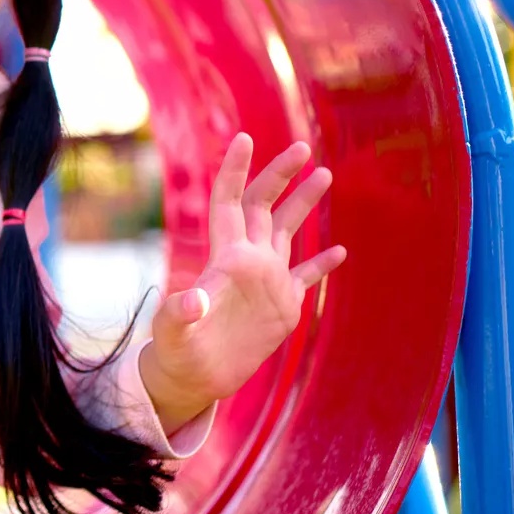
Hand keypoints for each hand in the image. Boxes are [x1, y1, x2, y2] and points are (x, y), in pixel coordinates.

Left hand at [140, 135, 346, 426]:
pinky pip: (306, 276)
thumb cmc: (177, 350)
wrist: (196, 376)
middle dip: (279, 174)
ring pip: (288, 230)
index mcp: (225, 258)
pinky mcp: (283, 305)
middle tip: (301, 146)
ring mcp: (267, 280)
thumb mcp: (173, 330)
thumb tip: (192, 300)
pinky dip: (323, 264)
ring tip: (324, 174)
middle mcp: (248, 260)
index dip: (234, 170)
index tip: (243, 137)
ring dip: (304, 203)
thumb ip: (180, 312)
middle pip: (263, 205)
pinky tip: (341, 250)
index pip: (228, 201)